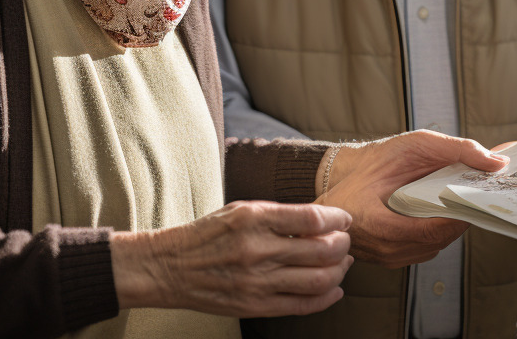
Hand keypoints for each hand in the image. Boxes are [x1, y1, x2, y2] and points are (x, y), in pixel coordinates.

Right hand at [110, 201, 352, 317]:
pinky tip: (334, 288)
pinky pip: (302, 305)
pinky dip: (326, 297)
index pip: (311, 217)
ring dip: (339, 270)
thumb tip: (320, 221)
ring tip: (342, 263)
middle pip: (321, 249)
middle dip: (343, 244)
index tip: (344, 219)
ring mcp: (257, 281)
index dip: (337, 218)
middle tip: (346, 240)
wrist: (170, 267)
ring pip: (318, 279)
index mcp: (253, 218)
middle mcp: (257, 250)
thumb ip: (278, 215)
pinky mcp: (255, 306)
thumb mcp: (239, 210)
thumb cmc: (207, 234)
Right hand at [318, 130, 506, 268]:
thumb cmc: (371, 164)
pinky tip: (438, 212)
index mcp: (379, 224)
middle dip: (460, 218)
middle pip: (439, 240)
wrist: (337, 183)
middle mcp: (383, 248)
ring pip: (435, 246)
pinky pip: (424, 248)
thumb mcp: (411, 146)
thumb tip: (496, 161)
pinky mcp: (391, 258)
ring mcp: (387, 257)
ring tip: (458, 202)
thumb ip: (455, 150)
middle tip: (477, 197)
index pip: (433, 230)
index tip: (479, 199)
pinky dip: (436, 231)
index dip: (460, 216)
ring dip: (449, 225)